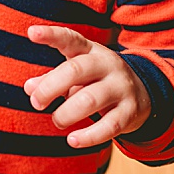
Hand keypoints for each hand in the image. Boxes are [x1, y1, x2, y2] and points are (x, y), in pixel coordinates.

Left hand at [23, 26, 151, 147]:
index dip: (50, 35)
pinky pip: (109, 126)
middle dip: (50, 88)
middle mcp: (107, 64)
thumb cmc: (97, 81)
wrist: (143, 93)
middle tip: (36, 103)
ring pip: (89, 100)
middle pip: (75, 70)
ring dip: (66, 114)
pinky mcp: (130, 111)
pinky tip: (73, 140)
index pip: (70, 39)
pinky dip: (88, 136)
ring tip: (57, 121)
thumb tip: (30, 88)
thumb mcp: (76, 74)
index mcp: (90, 51)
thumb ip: (51, 79)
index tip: (31, 33)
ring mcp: (121, 87)